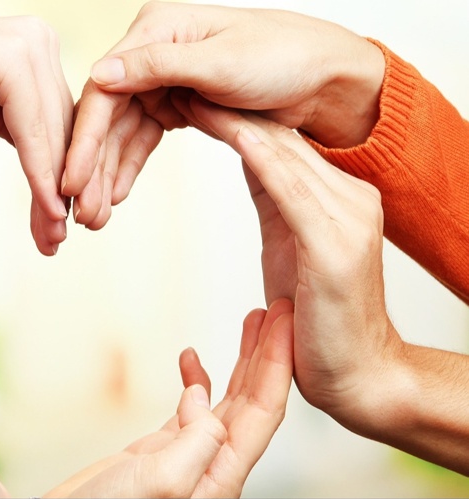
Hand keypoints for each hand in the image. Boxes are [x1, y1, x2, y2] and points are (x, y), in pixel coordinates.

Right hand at [0, 5, 73, 255]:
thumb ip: (3, 125)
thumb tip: (38, 163)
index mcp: (30, 51)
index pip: (59, 123)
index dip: (62, 177)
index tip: (57, 227)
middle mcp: (36, 40)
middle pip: (64, 128)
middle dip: (65, 190)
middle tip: (60, 241)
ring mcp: (26, 41)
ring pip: (54, 130)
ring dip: (55, 188)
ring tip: (54, 234)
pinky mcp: (8, 55)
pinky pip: (31, 125)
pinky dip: (39, 169)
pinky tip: (45, 206)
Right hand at [45, 299, 294, 498]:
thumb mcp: (162, 481)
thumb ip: (196, 444)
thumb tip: (202, 399)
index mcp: (221, 476)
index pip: (262, 412)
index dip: (277, 365)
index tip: (284, 325)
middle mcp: (212, 467)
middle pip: (253, 403)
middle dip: (267, 355)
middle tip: (278, 312)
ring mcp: (187, 458)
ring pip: (226, 402)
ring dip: (240, 361)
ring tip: (251, 324)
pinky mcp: (161, 452)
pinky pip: (190, 408)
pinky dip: (195, 378)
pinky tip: (190, 357)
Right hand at [63, 1, 384, 229]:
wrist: (329, 80)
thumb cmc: (286, 57)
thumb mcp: (221, 62)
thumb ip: (157, 67)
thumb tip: (99, 75)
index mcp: (159, 29)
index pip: (105, 88)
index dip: (84, 137)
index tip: (71, 179)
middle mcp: (155, 52)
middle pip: (108, 114)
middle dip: (94, 164)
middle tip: (83, 209)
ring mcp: (166, 79)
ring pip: (124, 131)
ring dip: (109, 172)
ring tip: (97, 214)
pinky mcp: (182, 104)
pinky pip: (145, 138)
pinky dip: (131, 166)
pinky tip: (118, 194)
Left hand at [187, 97, 399, 435]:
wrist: (357, 376)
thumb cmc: (315, 319)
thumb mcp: (291, 244)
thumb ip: (278, 197)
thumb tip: (249, 153)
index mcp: (336, 197)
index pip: (280, 144)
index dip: (234, 116)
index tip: (193, 92)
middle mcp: (349, 198)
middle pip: (281, 141)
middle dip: (229, 109)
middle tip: (182, 80)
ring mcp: (348, 218)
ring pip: (285, 157)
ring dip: (236, 123)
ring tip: (195, 94)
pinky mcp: (336, 245)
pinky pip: (295, 192)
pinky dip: (263, 160)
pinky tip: (239, 136)